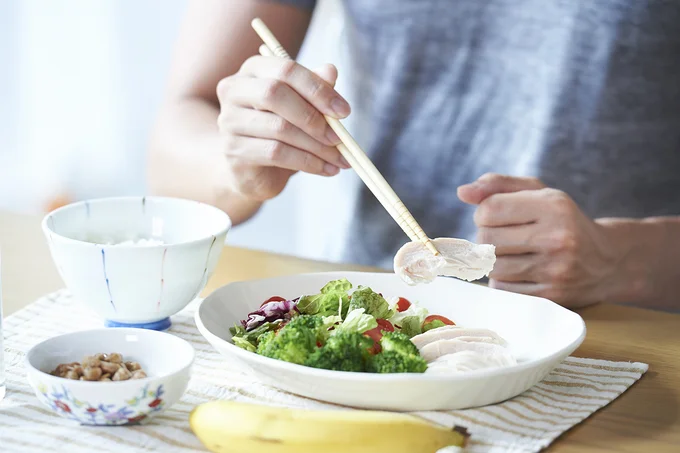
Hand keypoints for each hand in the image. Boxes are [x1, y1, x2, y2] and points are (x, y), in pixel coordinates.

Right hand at [216, 56, 350, 200]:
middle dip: (314, 117)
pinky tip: (326, 169)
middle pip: (274, 93)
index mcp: (253, 70)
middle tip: (339, 137)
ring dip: (316, 146)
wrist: (251, 169)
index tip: (344, 112)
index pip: (286, 69)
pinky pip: (276, 154)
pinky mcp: (233, 151)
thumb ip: (314, 87)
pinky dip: (307, 162)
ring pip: (279, 128)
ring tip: (339, 158)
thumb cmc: (278, 130)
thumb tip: (331, 71)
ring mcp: (229, 121)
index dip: (318, 89)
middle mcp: (234, 91)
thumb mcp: (300, 106)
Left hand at [457, 173, 627, 307]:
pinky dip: (504, 281)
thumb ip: (497, 186)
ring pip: (492, 267)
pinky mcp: (551, 297)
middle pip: (486, 240)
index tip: (495, 216)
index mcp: (553, 206)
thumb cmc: (561, 221)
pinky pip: (503, 290)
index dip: (483, 213)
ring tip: (513, 253)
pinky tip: (521, 272)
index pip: (489, 209)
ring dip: (494, 260)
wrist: (609, 261)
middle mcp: (557, 237)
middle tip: (503, 236)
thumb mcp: (537, 193)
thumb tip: (462, 192)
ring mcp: (555, 270)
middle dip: (487, 237)